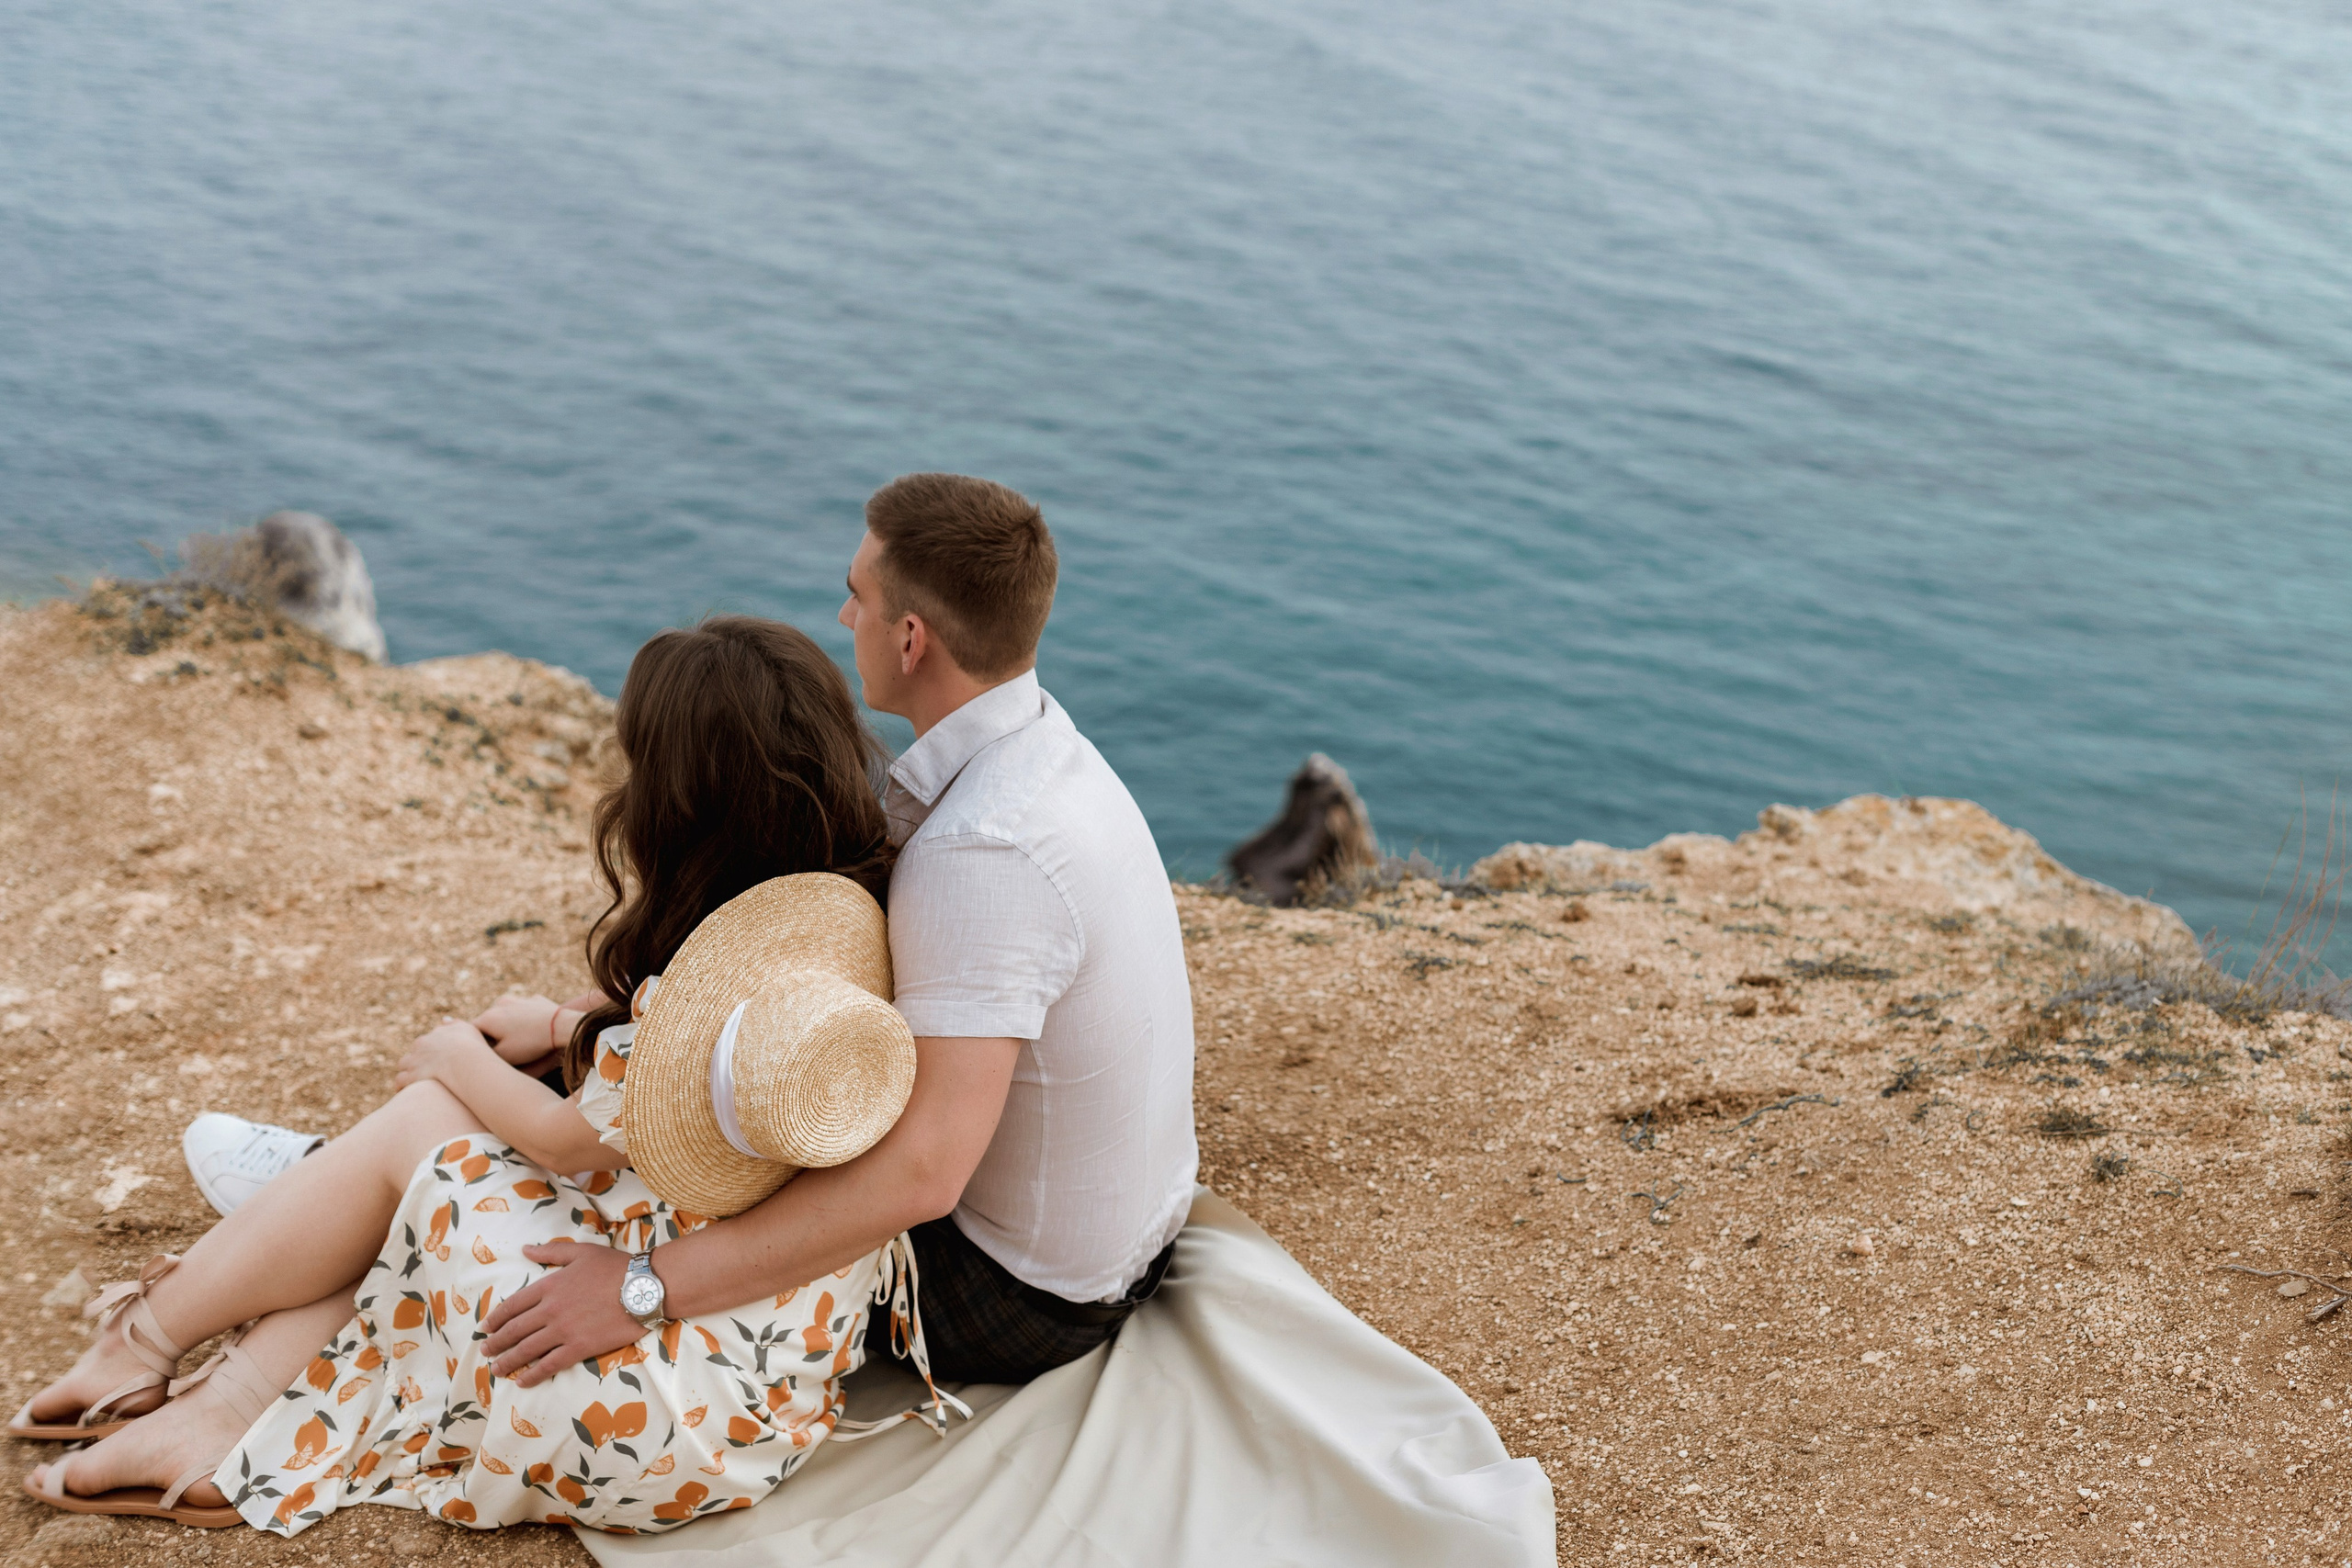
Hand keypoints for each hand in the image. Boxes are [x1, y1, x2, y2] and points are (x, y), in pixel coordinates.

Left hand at [394, 1018, 493, 1090]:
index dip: (430, 1053)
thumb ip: (454, 1024)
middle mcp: (420, 1046)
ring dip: (407, 1072)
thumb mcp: (466, 1029)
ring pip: (403, 1066)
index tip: (437, 1062)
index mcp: (433, 1036)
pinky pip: (400, 1081)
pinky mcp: (411, 1076)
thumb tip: (444, 1020)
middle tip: (428, 1073)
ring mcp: (414, 1061)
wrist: (466, 1061)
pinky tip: (409, 1092)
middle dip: (417, 1061)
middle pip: (413, 1053)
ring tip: (415, 1083)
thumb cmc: (471, 1047)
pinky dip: (402, 1086)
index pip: (425, 1043)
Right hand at [472, 994, 562, 1066]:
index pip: (470, 1032)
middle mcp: (500, 1004)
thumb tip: (474, 1049)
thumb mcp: (503, 1055)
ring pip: (506, 1015)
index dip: (476, 1044)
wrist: (562, 1026)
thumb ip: (484, 1052)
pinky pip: (524, 1012)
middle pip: (488, 1023)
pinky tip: (534, 1030)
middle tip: (506, 1049)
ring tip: (521, 1040)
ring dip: (508, 1026)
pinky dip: (526, 1020)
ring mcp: (518, 999)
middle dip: (492, 1035)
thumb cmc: (530, 1043)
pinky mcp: (535, 1000)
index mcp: (488, 1017)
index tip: (485, 1054)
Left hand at [482, 1241, 639, 1384]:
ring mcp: (564, 1330)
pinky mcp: (579, 1348)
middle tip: (486, 1351)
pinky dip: (532, 1375)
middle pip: (514, 1330)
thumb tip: (525, 1249)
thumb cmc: (615, 1267)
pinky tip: (522, 1381)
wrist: (644, 1287)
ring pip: (527, 1350)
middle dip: (496, 1342)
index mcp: (549, 1285)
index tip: (485, 1327)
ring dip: (508, 1361)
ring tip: (497, 1370)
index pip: (513, 1305)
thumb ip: (550, 1252)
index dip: (495, 1318)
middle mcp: (551, 1310)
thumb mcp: (581, 1252)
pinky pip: (549, 1365)